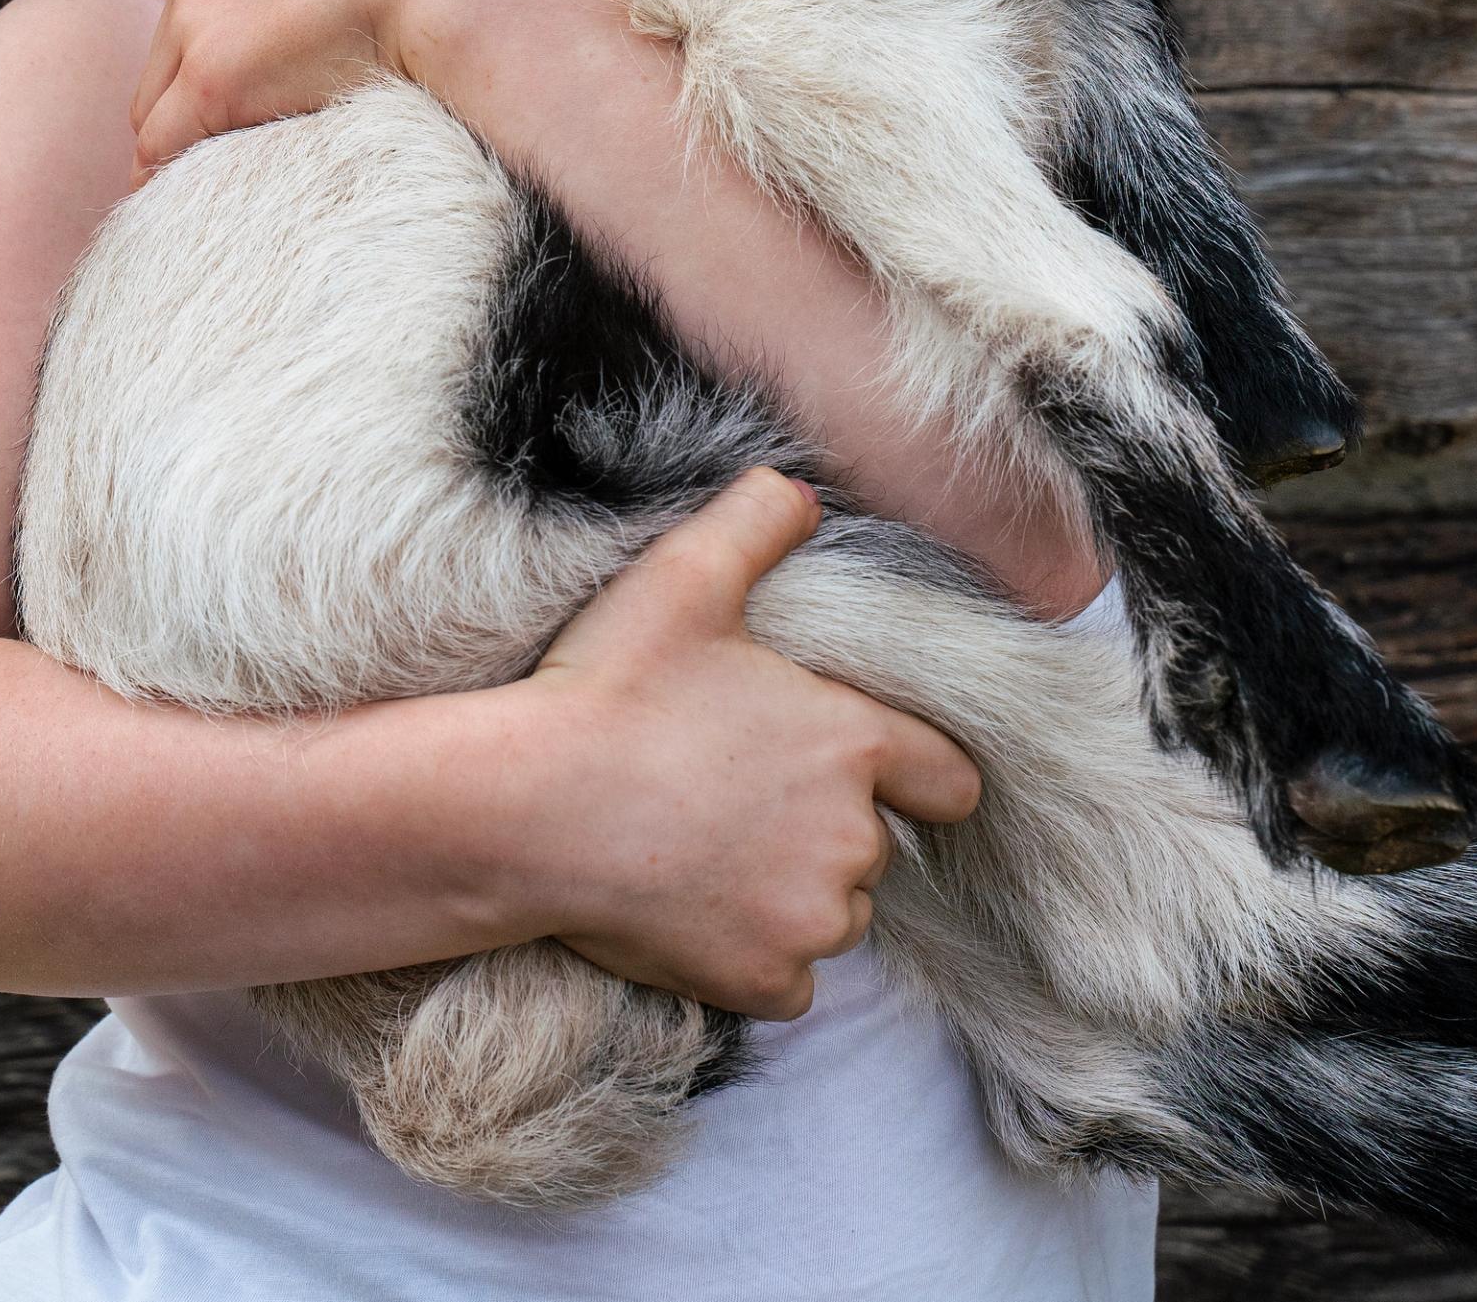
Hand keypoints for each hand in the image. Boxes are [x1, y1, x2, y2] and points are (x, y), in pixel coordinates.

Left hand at [128, 0, 559, 172]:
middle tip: (220, 153)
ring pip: (159, 104)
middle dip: (190, 103)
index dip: (225, 55)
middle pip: (170, 55)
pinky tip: (185, 213)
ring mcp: (201, 23)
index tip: (250, 94)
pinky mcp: (212, 80)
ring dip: (182, 144)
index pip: (206, 8)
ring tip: (201, 194)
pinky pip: (162, 148)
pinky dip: (169, 179)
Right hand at [503, 469, 983, 1020]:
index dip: (915, 772)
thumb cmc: (607, 690)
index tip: (864, 771)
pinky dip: (755, 958)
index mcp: (854, 742)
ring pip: (833, 914)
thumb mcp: (682, 577)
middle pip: (874, 847)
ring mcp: (810, 918)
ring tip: (706, 851)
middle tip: (734, 796)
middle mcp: (854, 839)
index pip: (951, 778)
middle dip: (822, 828)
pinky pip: (790, 981)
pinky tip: (694, 911)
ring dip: (791, 893)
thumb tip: (798, 495)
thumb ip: (756, 521)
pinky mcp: (763, 980)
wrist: (525, 810)